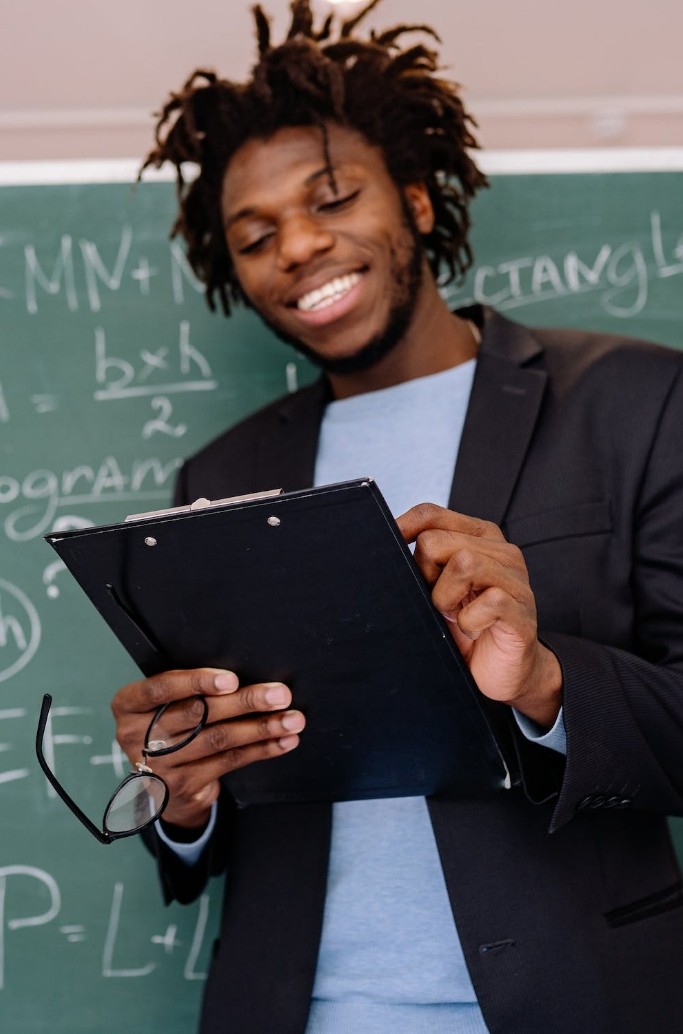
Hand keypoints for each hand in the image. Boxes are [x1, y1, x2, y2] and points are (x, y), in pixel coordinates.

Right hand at [111, 668, 304, 828]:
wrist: (163, 787)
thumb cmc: (172, 728)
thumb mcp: (167, 704)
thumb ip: (189, 690)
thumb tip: (244, 676)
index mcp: (129, 705)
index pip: (161, 688)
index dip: (198, 682)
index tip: (232, 679)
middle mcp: (135, 735)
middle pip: (197, 713)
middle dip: (245, 702)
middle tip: (280, 695)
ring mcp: (157, 764)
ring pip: (218, 739)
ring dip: (261, 727)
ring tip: (292, 719)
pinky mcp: (181, 786)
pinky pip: (228, 761)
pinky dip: (261, 749)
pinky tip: (283, 740)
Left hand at [397, 503, 561, 728]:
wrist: (503, 671)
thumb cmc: (468, 626)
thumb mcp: (439, 589)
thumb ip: (425, 563)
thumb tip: (386, 548)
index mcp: (478, 537)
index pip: (431, 514)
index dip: (403, 528)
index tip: (388, 548)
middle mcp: (501, 551)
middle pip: (437, 541)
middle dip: (426, 575)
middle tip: (439, 602)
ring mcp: (516, 579)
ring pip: (464, 563)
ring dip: (446, 598)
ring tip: (455, 615)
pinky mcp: (521, 611)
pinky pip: (489, 602)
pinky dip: (469, 622)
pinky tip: (472, 630)